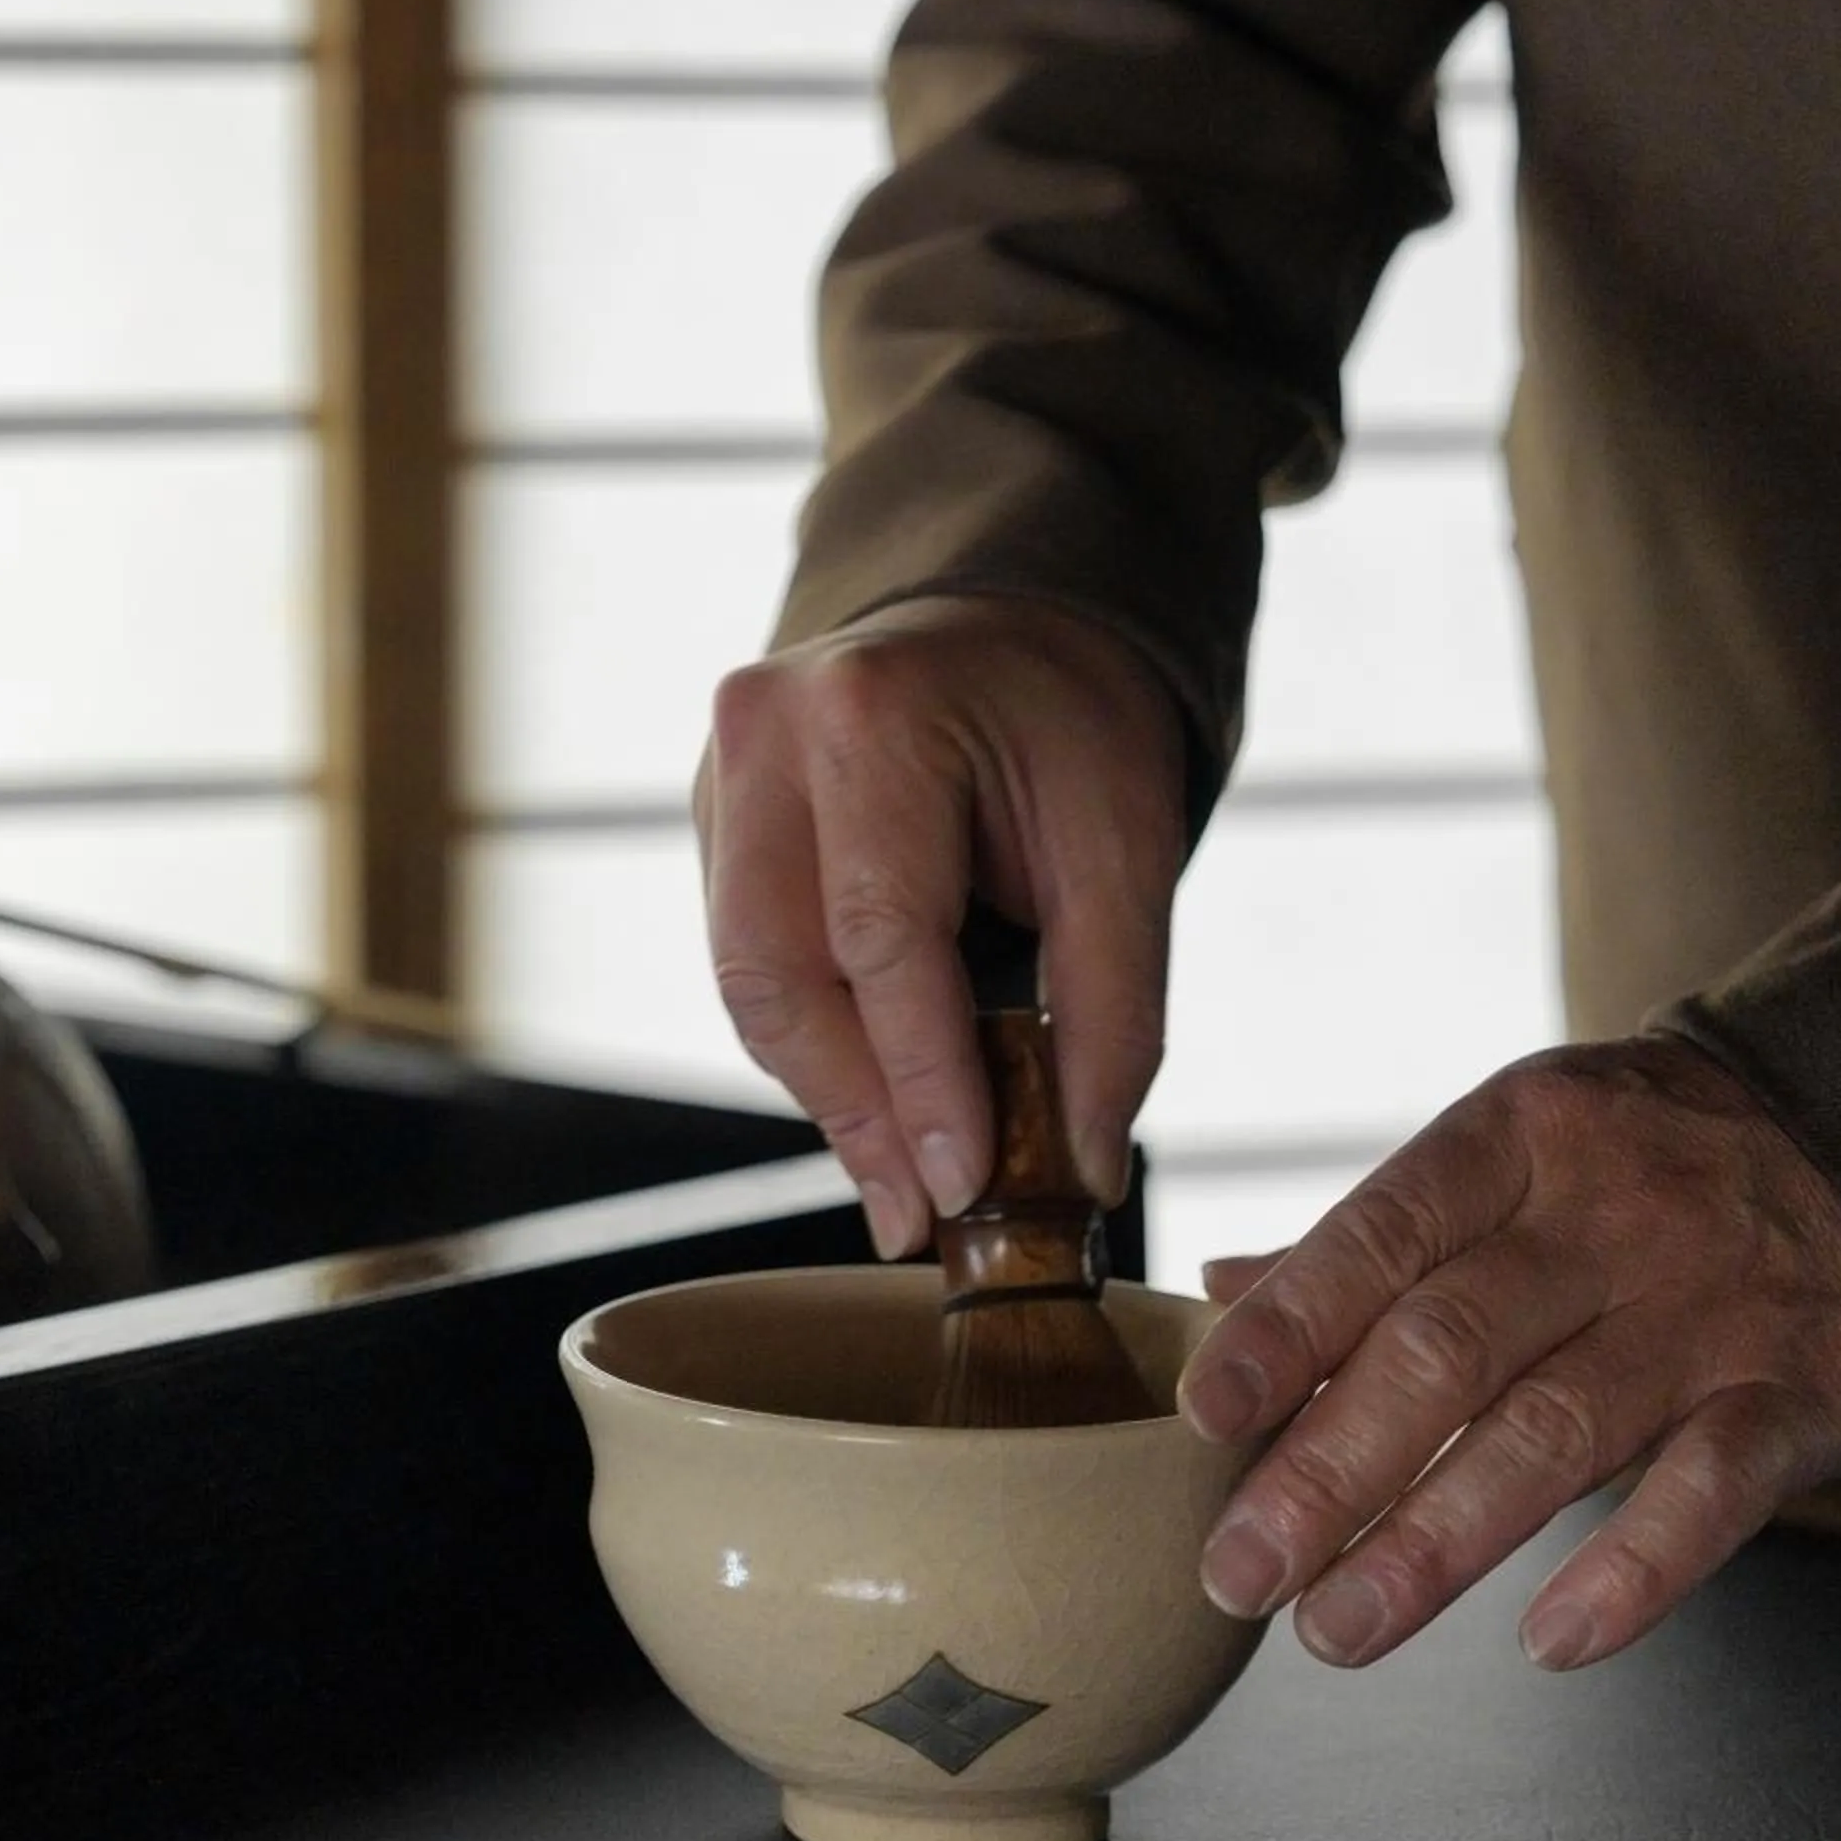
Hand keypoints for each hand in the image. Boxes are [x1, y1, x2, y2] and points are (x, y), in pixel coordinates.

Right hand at [695, 596, 1188, 1258]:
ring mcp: (719, 774)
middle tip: (919, 1214)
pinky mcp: (711, 818)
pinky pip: (748, 963)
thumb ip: (1112, 1007)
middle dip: (858, 1112)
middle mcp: (763, 731)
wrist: (1008, 626)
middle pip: (781, 976)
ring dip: (830, 1095)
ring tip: (904, 1178)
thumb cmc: (1070, 725)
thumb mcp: (1128, 845)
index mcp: (871, 714)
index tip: (959, 1189)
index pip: (879, 936)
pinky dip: (814, 1043)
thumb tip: (1087, 1166)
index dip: (919, 1078)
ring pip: (748, 986)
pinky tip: (876, 1096)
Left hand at [1179, 1037, 1840, 1670]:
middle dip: (1330, 1471)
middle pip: (1447, 1350)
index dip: (1288, 1327)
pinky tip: (1547, 1643)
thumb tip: (1216, 1290)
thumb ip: (1373, 1238)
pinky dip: (1631, 1573)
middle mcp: (1607, 1216)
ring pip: (1554, 1434)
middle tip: (1239, 1573)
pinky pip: (1712, 1492)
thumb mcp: (1514, 1156)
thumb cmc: (1645, 1167)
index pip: (1380, 1234)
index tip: (1204, 1416)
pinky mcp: (1804, 1393)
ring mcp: (1710, 1308)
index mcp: (1514, 1140)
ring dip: (1434, 1545)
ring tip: (1335, 1630)